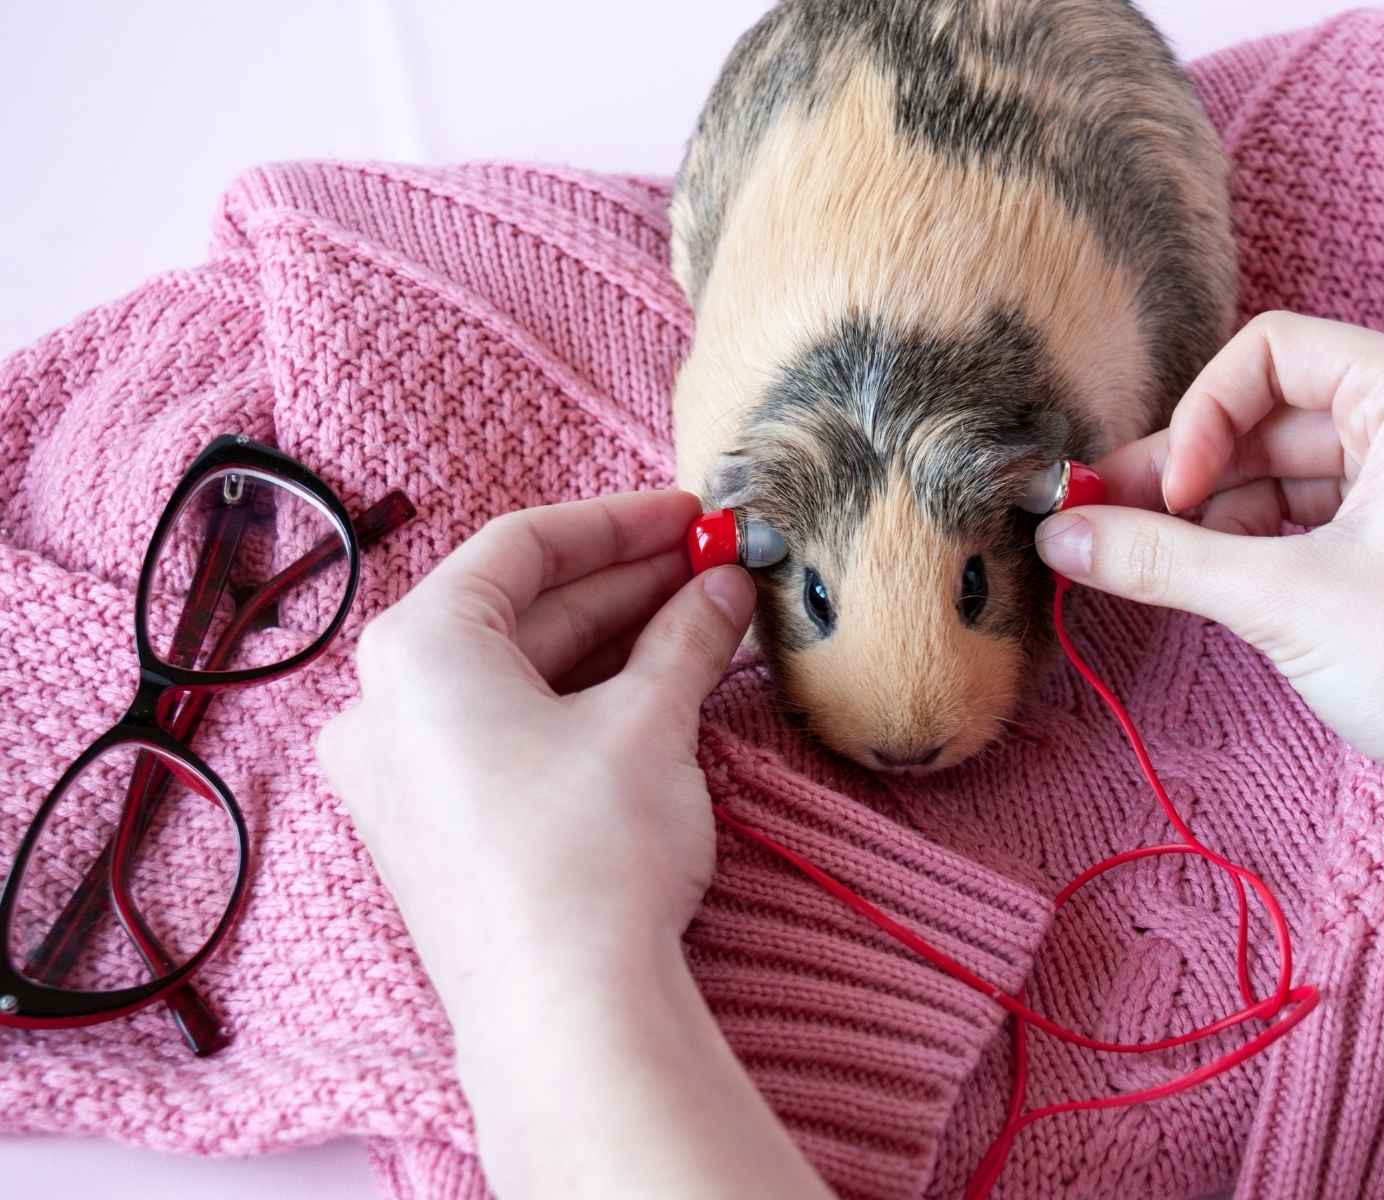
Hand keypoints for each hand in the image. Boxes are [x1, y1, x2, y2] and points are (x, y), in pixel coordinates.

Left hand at [319, 492, 834, 1198]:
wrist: (564, 1013)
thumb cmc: (589, 851)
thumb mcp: (652, 722)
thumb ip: (687, 636)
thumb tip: (724, 587)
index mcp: (417, 649)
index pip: (523, 546)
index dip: (620, 523)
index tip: (691, 515)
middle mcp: (386, 705)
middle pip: (519, 612)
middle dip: (626, 588)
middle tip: (713, 568)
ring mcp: (401, 775)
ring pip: (517, 678)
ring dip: (612, 646)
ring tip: (703, 623)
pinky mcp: (433, 832)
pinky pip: (505, 735)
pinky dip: (579, 706)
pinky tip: (655, 693)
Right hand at [1035, 311, 1383, 827]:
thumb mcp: (1283, 600)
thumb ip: (1161, 558)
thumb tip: (1060, 533)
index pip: (1270, 353)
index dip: (1200, 418)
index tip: (1166, 499)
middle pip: (1275, 411)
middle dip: (1191, 471)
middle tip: (1111, 527)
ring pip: (1293, 465)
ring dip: (1220, 512)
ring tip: (1158, 566)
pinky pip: (1323, 508)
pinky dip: (1265, 538)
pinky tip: (1217, 580)